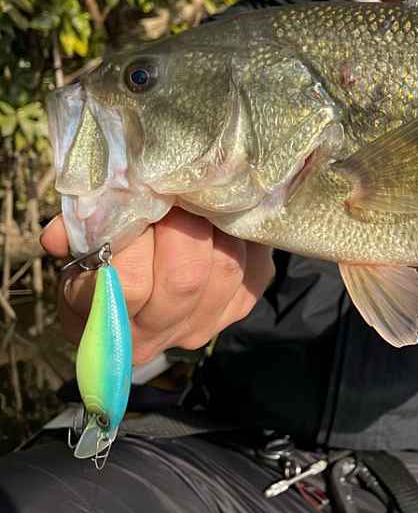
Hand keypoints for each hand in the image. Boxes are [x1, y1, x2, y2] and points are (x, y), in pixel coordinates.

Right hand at [44, 208, 274, 363]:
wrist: (147, 282)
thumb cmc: (105, 258)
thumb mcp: (80, 248)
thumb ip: (76, 235)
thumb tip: (58, 235)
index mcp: (113, 325)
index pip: (128, 286)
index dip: (133, 240)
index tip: (133, 204)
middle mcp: (165, 333)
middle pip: (186, 277)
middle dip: (180, 225)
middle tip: (172, 192)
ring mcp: (210, 321)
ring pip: (225, 265)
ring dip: (213, 225)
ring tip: (196, 198)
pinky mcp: (245, 300)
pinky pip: (253, 263)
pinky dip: (239, 233)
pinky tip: (221, 217)